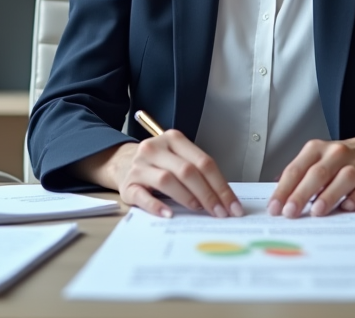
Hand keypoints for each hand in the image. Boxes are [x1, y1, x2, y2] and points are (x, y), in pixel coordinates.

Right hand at [73, 130, 242, 218]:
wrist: (121, 163)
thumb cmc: (158, 164)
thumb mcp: (178, 159)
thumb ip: (198, 172)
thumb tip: (226, 200)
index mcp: (174, 139)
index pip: (204, 162)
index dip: (221, 186)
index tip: (233, 206)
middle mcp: (155, 148)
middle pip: (188, 171)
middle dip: (209, 195)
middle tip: (220, 213)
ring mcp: (140, 165)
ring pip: (168, 180)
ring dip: (188, 198)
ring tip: (199, 211)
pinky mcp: (128, 184)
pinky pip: (143, 196)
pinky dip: (157, 206)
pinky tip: (169, 214)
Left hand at [268, 133, 354, 217]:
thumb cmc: (339, 160)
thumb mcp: (317, 158)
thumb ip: (299, 174)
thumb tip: (278, 196)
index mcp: (317, 149)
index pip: (296, 169)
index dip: (284, 189)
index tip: (275, 208)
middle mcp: (337, 154)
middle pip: (317, 173)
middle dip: (301, 194)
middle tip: (290, 212)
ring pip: (342, 178)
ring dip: (328, 196)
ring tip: (316, 211)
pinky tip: (346, 208)